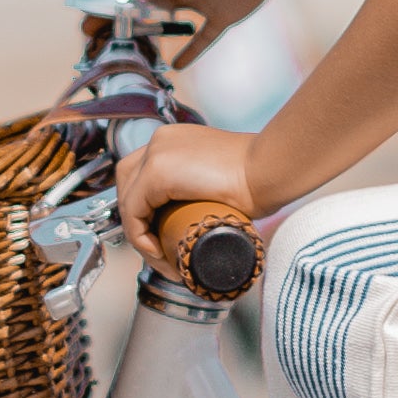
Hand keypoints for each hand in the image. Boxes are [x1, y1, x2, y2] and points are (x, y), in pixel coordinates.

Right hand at [86, 0, 268, 45]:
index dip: (104, 2)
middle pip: (141, 6)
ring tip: (127, 52)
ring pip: (167, 21)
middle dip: (118, 22)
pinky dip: (191, 51)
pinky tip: (176, 65)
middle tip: (96, 41)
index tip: (85, 20)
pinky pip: (203, 37)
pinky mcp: (221, 14)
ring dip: (148, 35)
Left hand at [118, 117, 260, 264]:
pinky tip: (159, 252)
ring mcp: (156, 153)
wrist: (270, 170)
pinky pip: (133, 211)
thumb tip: (198, 219)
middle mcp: (160, 141)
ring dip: (138, 232)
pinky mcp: (157, 170)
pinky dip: (140, 236)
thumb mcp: (221, 181)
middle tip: (159, 249)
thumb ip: (205, 190)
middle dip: (137, 220)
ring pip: (127, 199)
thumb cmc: (260, 178)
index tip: (163, 238)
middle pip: (128, 185)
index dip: (145, 210)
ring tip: (162, 257)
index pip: (141, 176)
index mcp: (174, 141)